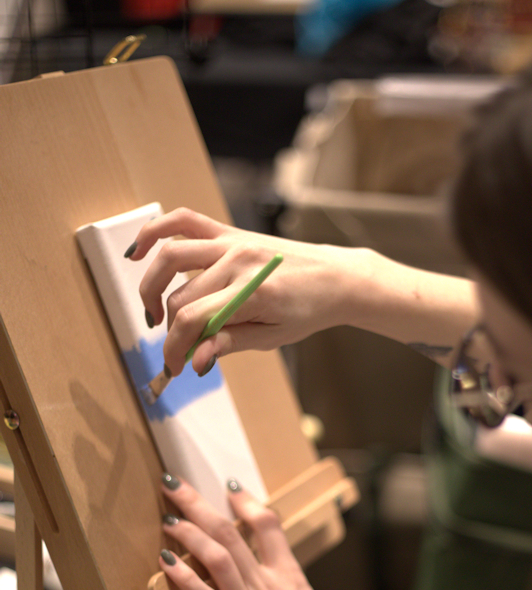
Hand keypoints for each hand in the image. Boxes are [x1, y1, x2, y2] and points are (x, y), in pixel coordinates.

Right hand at [128, 208, 368, 376]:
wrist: (335, 278)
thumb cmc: (308, 309)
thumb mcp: (272, 337)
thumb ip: (230, 344)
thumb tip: (195, 360)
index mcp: (253, 292)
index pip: (195, 320)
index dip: (175, 348)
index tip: (174, 367)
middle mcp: (239, 261)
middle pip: (181, 296)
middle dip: (170, 329)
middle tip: (176, 349)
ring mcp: (232, 242)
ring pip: (171, 256)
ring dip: (152, 287)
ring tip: (155, 313)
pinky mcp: (229, 232)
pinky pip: (184, 222)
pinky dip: (155, 232)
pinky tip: (139, 252)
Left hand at [158, 476, 350, 589]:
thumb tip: (274, 588)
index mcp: (290, 576)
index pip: (269, 525)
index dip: (248, 501)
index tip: (230, 487)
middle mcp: (268, 584)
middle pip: (231, 531)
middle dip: (200, 504)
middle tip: (175, 484)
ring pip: (217, 556)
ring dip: (189, 533)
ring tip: (168, 519)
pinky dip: (184, 577)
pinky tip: (166, 562)